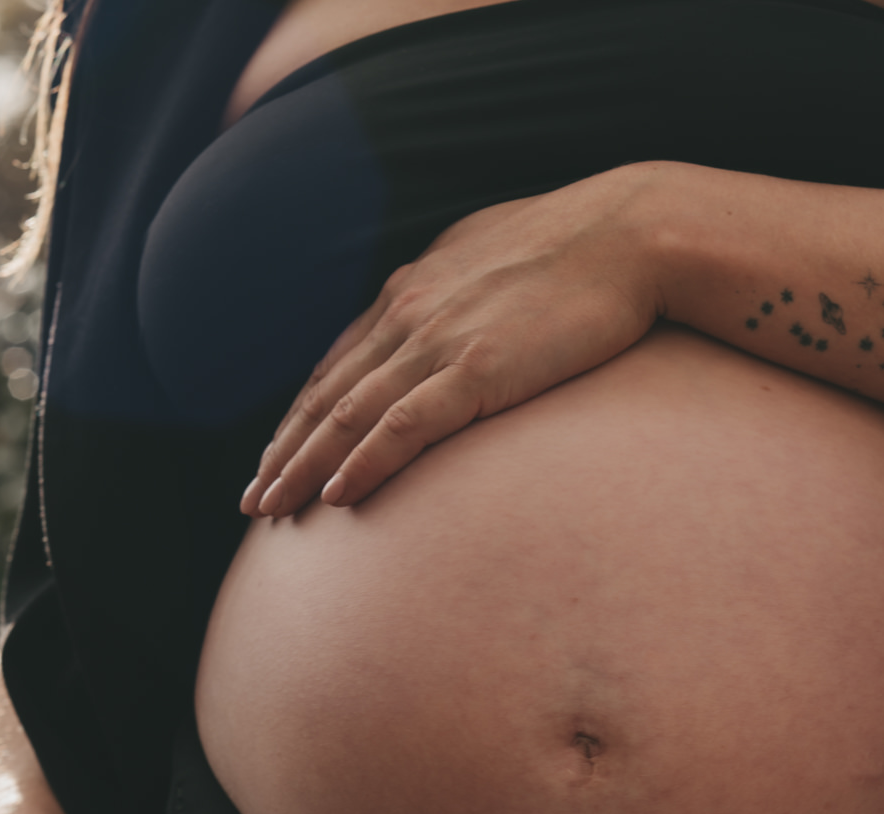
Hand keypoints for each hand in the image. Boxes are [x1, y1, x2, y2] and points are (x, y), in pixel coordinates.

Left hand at [240, 162, 667, 518]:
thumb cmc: (582, 250)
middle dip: (284, 452)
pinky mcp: (478, 370)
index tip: (276, 458)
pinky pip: (404, 426)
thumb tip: (463, 327)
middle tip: (253, 502)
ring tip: (271, 510)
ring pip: (349, 415)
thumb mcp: (501, 265)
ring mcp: (440, 342)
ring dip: (304, 467)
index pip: (339, 366)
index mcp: (414, 291)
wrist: (631, 234)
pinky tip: (336, 495)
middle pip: (328, 396)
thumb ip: (464, 298)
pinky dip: (364, 462)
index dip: (302, 417)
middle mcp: (410, 314)